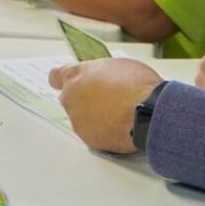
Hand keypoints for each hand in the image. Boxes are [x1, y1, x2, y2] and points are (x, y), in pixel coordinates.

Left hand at [49, 58, 163, 153]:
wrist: (149, 111)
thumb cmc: (137, 86)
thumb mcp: (117, 66)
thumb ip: (99, 73)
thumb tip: (100, 79)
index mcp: (76, 75)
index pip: (55, 76)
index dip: (63, 81)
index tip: (69, 83)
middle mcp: (71, 98)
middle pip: (70, 99)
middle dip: (83, 100)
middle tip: (105, 100)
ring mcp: (78, 120)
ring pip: (82, 119)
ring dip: (94, 118)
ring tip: (118, 114)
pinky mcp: (89, 140)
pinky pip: (94, 135)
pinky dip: (103, 133)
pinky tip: (120, 127)